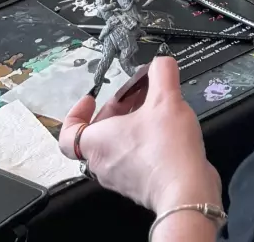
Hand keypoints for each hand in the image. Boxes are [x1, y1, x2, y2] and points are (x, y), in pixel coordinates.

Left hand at [61, 56, 220, 216]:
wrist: (186, 191)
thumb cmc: (165, 152)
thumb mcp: (166, 99)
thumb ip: (162, 73)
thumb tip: (162, 62)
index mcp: (97, 142)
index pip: (68, 133)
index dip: (76, 113)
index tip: (91, 99)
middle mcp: (103, 163)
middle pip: (98, 134)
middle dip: (116, 111)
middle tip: (134, 96)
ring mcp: (120, 177)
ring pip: (116, 147)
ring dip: (131, 126)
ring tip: (154, 110)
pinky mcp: (139, 185)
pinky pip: (133, 160)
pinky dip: (143, 143)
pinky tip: (166, 131)